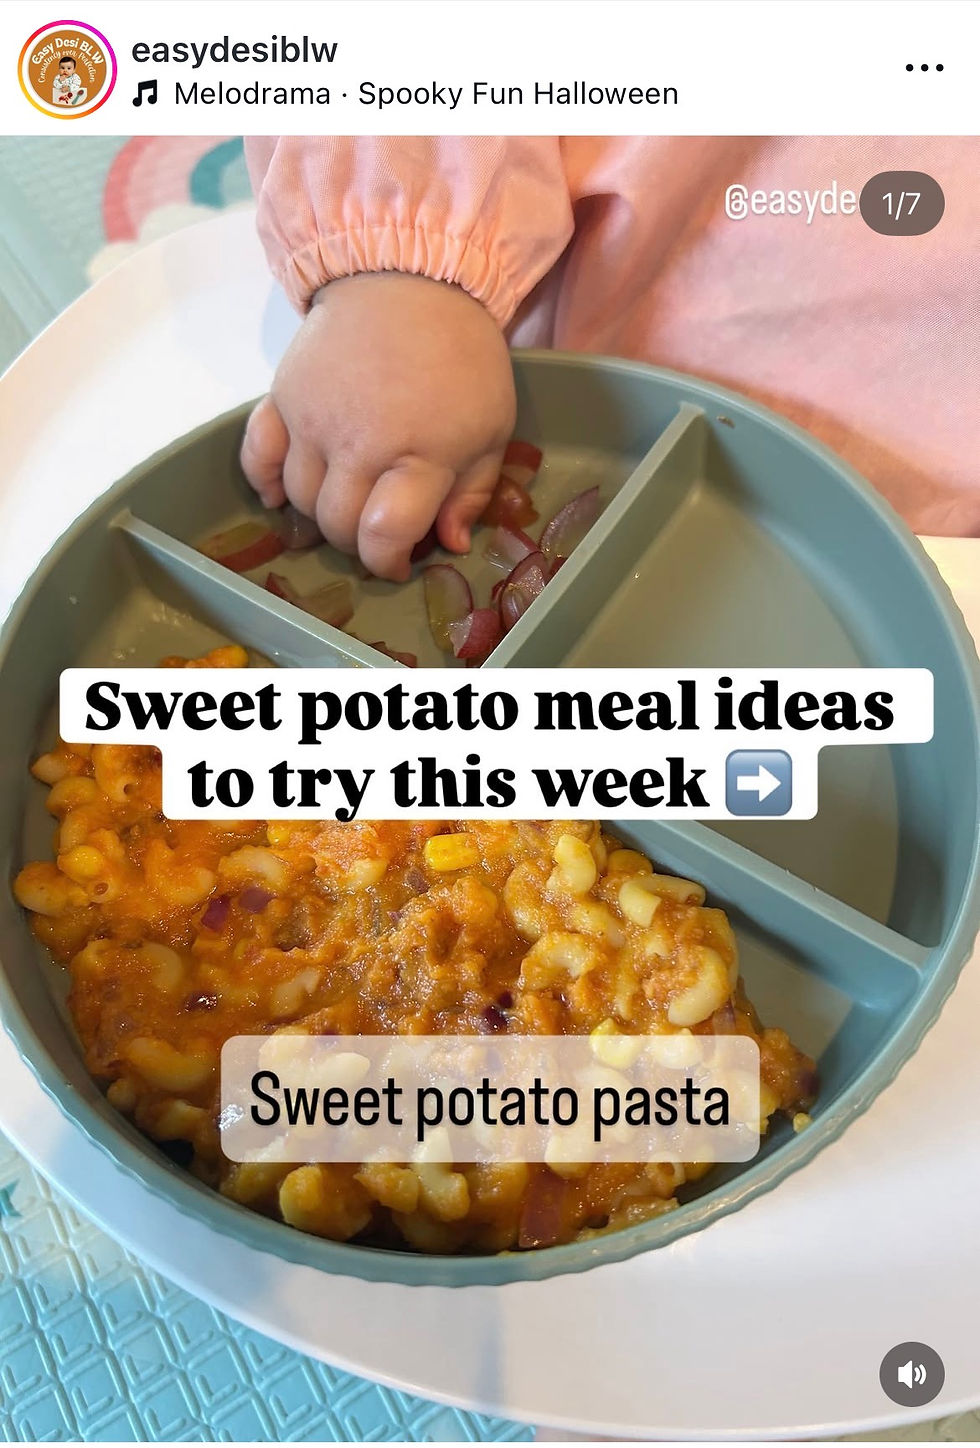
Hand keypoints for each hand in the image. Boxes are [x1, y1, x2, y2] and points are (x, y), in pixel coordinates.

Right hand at [240, 273, 515, 580]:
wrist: (411, 279)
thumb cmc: (461, 359)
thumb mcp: (492, 427)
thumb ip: (472, 492)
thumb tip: (450, 544)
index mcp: (419, 452)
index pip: (384, 533)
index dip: (389, 562)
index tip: (399, 561)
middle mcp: (360, 441)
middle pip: (337, 524)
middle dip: (358, 542)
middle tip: (376, 528)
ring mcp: (314, 418)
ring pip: (298, 498)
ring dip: (319, 513)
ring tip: (344, 500)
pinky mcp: (283, 396)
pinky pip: (256, 454)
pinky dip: (264, 481)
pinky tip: (281, 493)